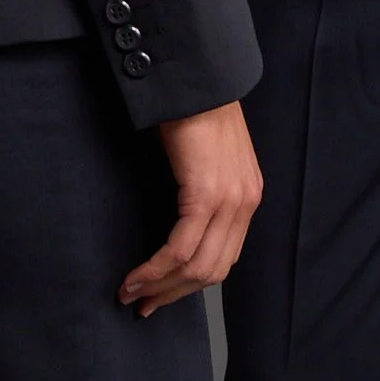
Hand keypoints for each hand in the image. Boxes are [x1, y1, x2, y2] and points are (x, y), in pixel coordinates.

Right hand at [118, 101, 262, 317]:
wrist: (196, 76)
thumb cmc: (194, 108)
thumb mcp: (207, 157)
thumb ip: (204, 191)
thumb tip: (178, 226)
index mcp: (248, 195)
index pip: (224, 258)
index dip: (191, 284)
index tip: (161, 294)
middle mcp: (245, 202)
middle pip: (213, 271)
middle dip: (173, 294)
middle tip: (142, 304)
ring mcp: (230, 200)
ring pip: (197, 267)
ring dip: (160, 286)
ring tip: (131, 293)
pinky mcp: (206, 193)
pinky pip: (180, 248)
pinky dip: (155, 268)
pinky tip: (135, 276)